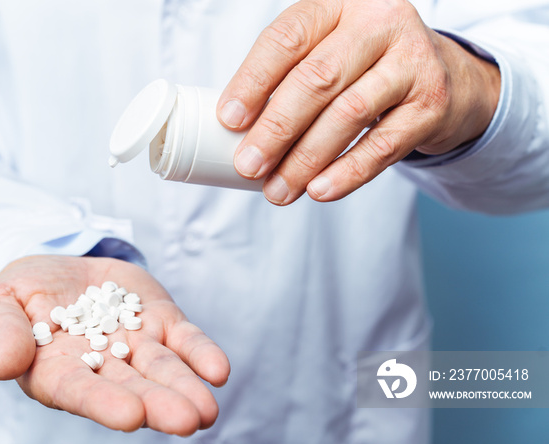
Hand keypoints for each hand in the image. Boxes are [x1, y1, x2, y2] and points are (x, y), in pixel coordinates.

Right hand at [0, 255, 229, 434]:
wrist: (56, 268)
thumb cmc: (19, 294)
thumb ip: (1, 331)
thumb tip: (2, 366)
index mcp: (55, 371)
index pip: (79, 391)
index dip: (103, 403)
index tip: (130, 416)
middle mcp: (100, 367)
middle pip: (131, 388)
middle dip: (158, 404)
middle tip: (186, 420)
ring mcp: (134, 345)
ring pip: (162, 370)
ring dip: (185, 388)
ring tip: (207, 411)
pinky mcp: (159, 322)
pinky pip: (184, 341)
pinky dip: (200, 354)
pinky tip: (217, 371)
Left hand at [218, 0, 500, 204]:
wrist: (447, 76)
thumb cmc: (366, 66)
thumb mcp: (327, 52)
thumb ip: (288, 78)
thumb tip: (240, 132)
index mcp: (339, 4)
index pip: (288, 38)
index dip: (253, 81)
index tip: (229, 120)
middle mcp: (379, 22)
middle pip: (317, 79)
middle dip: (276, 129)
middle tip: (249, 165)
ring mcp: (412, 60)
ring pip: (348, 114)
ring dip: (306, 159)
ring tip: (278, 190)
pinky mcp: (432, 103)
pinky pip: (382, 145)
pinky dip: (347, 173)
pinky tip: (319, 191)